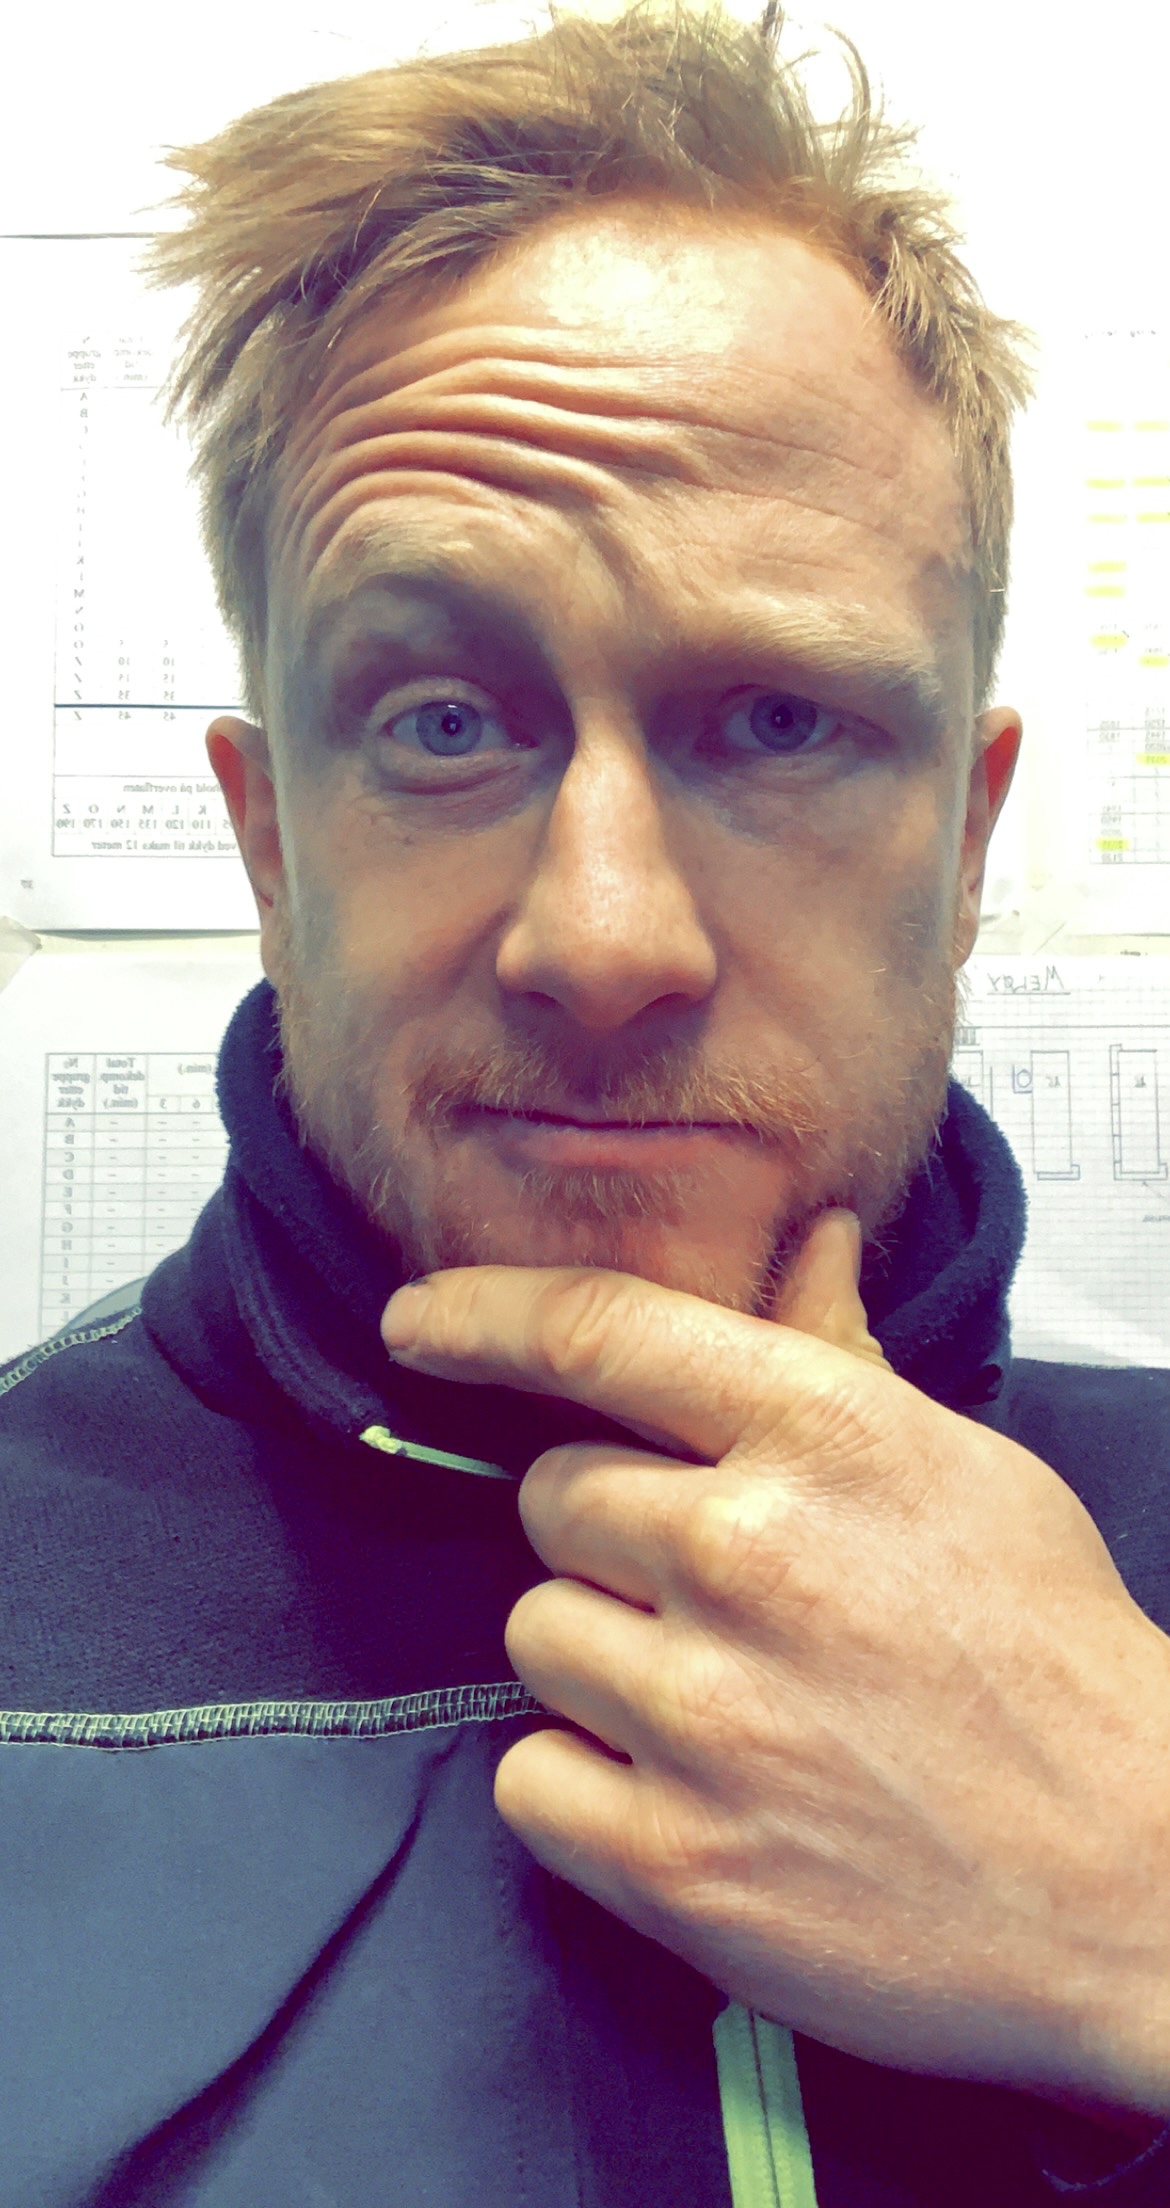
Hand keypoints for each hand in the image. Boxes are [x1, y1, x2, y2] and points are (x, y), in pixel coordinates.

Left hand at [382, 1220, 1169, 2115]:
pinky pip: (527, 1778)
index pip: (598, 1331)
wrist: (1136, 1884)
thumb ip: (844, 1360)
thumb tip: (807, 1236)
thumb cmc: (1051, 1665)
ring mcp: (705, 1715)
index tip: (417, 1323)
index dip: (482, 1315)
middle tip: (713, 1596)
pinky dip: (582, 1786)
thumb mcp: (964, 1475)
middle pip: (551, 1498)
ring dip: (599, 1663)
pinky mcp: (676, 1864)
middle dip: (605, 1537)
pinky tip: (687, 1792)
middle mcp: (747, 1555)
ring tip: (724, 1704)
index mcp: (823, 1437)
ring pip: (533, 1632)